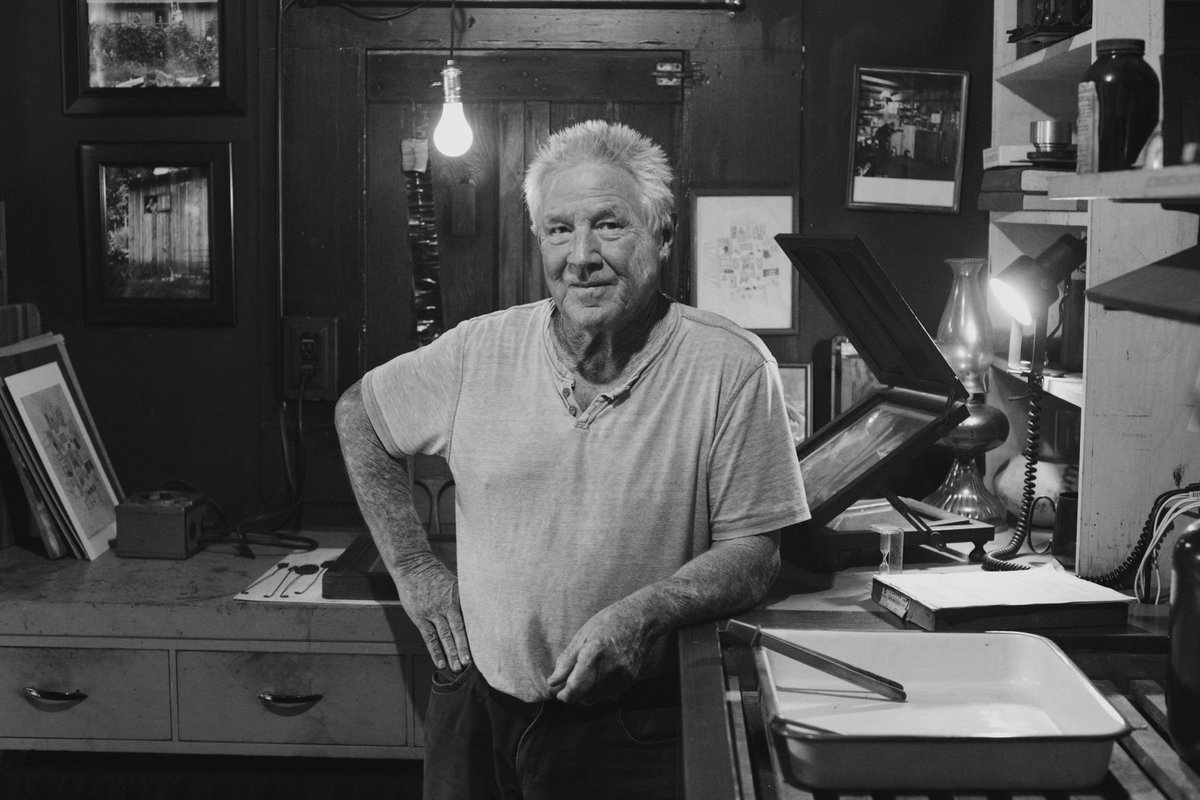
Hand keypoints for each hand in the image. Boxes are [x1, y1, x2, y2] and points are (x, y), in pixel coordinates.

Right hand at [394, 556, 470, 672]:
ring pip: (445, 635)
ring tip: (458, 667)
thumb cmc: (435, 575)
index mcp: (459, 596)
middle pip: (459, 629)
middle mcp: (447, 604)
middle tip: (472, 663)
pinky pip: (429, 637)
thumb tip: (481, 610)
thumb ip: (465, 597)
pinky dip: (435, 651)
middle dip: (466, 647)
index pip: (471, 617)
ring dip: (452, 652)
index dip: (479, 632)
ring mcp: (433, 611)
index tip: (487, 646)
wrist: (413, 566)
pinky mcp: (420, 616)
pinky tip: (441, 662)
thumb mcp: (455, 581)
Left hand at [546, 599, 652, 704]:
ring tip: (587, 674)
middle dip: (574, 694)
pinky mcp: (631, 680)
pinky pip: (610, 694)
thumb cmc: (608, 622)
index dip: (563, 695)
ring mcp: (622, 677)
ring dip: (588, 693)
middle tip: (572, 680)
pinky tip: (601, 674)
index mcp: (592, 656)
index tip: (559, 691)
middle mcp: (608, 670)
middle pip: (584, 699)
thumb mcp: (581, 636)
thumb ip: (565, 662)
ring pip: (597, 699)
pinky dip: (601, 690)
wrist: (640, 619)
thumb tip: (552, 682)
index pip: (574, 690)